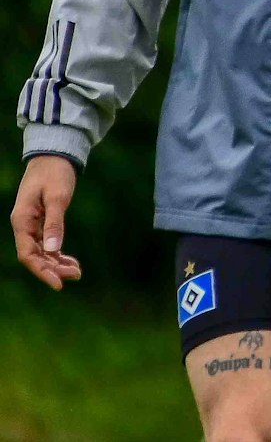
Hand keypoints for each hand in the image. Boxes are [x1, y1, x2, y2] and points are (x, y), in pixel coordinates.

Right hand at [12, 156, 82, 290]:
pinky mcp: (42, 222)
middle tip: (76, 275)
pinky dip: (58, 254)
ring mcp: (32, 225)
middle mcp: (24, 226)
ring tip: (76, 272)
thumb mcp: (57, 197)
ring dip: (57, 264)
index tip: (58, 284)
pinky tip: (71, 262)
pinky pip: (47, 244)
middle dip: (53, 269)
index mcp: (22, 221)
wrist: (54, 157)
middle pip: (35, 256)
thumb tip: (53, 249)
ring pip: (42, 252)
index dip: (42, 271)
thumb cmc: (54, 174)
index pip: (28, 254)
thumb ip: (54, 223)